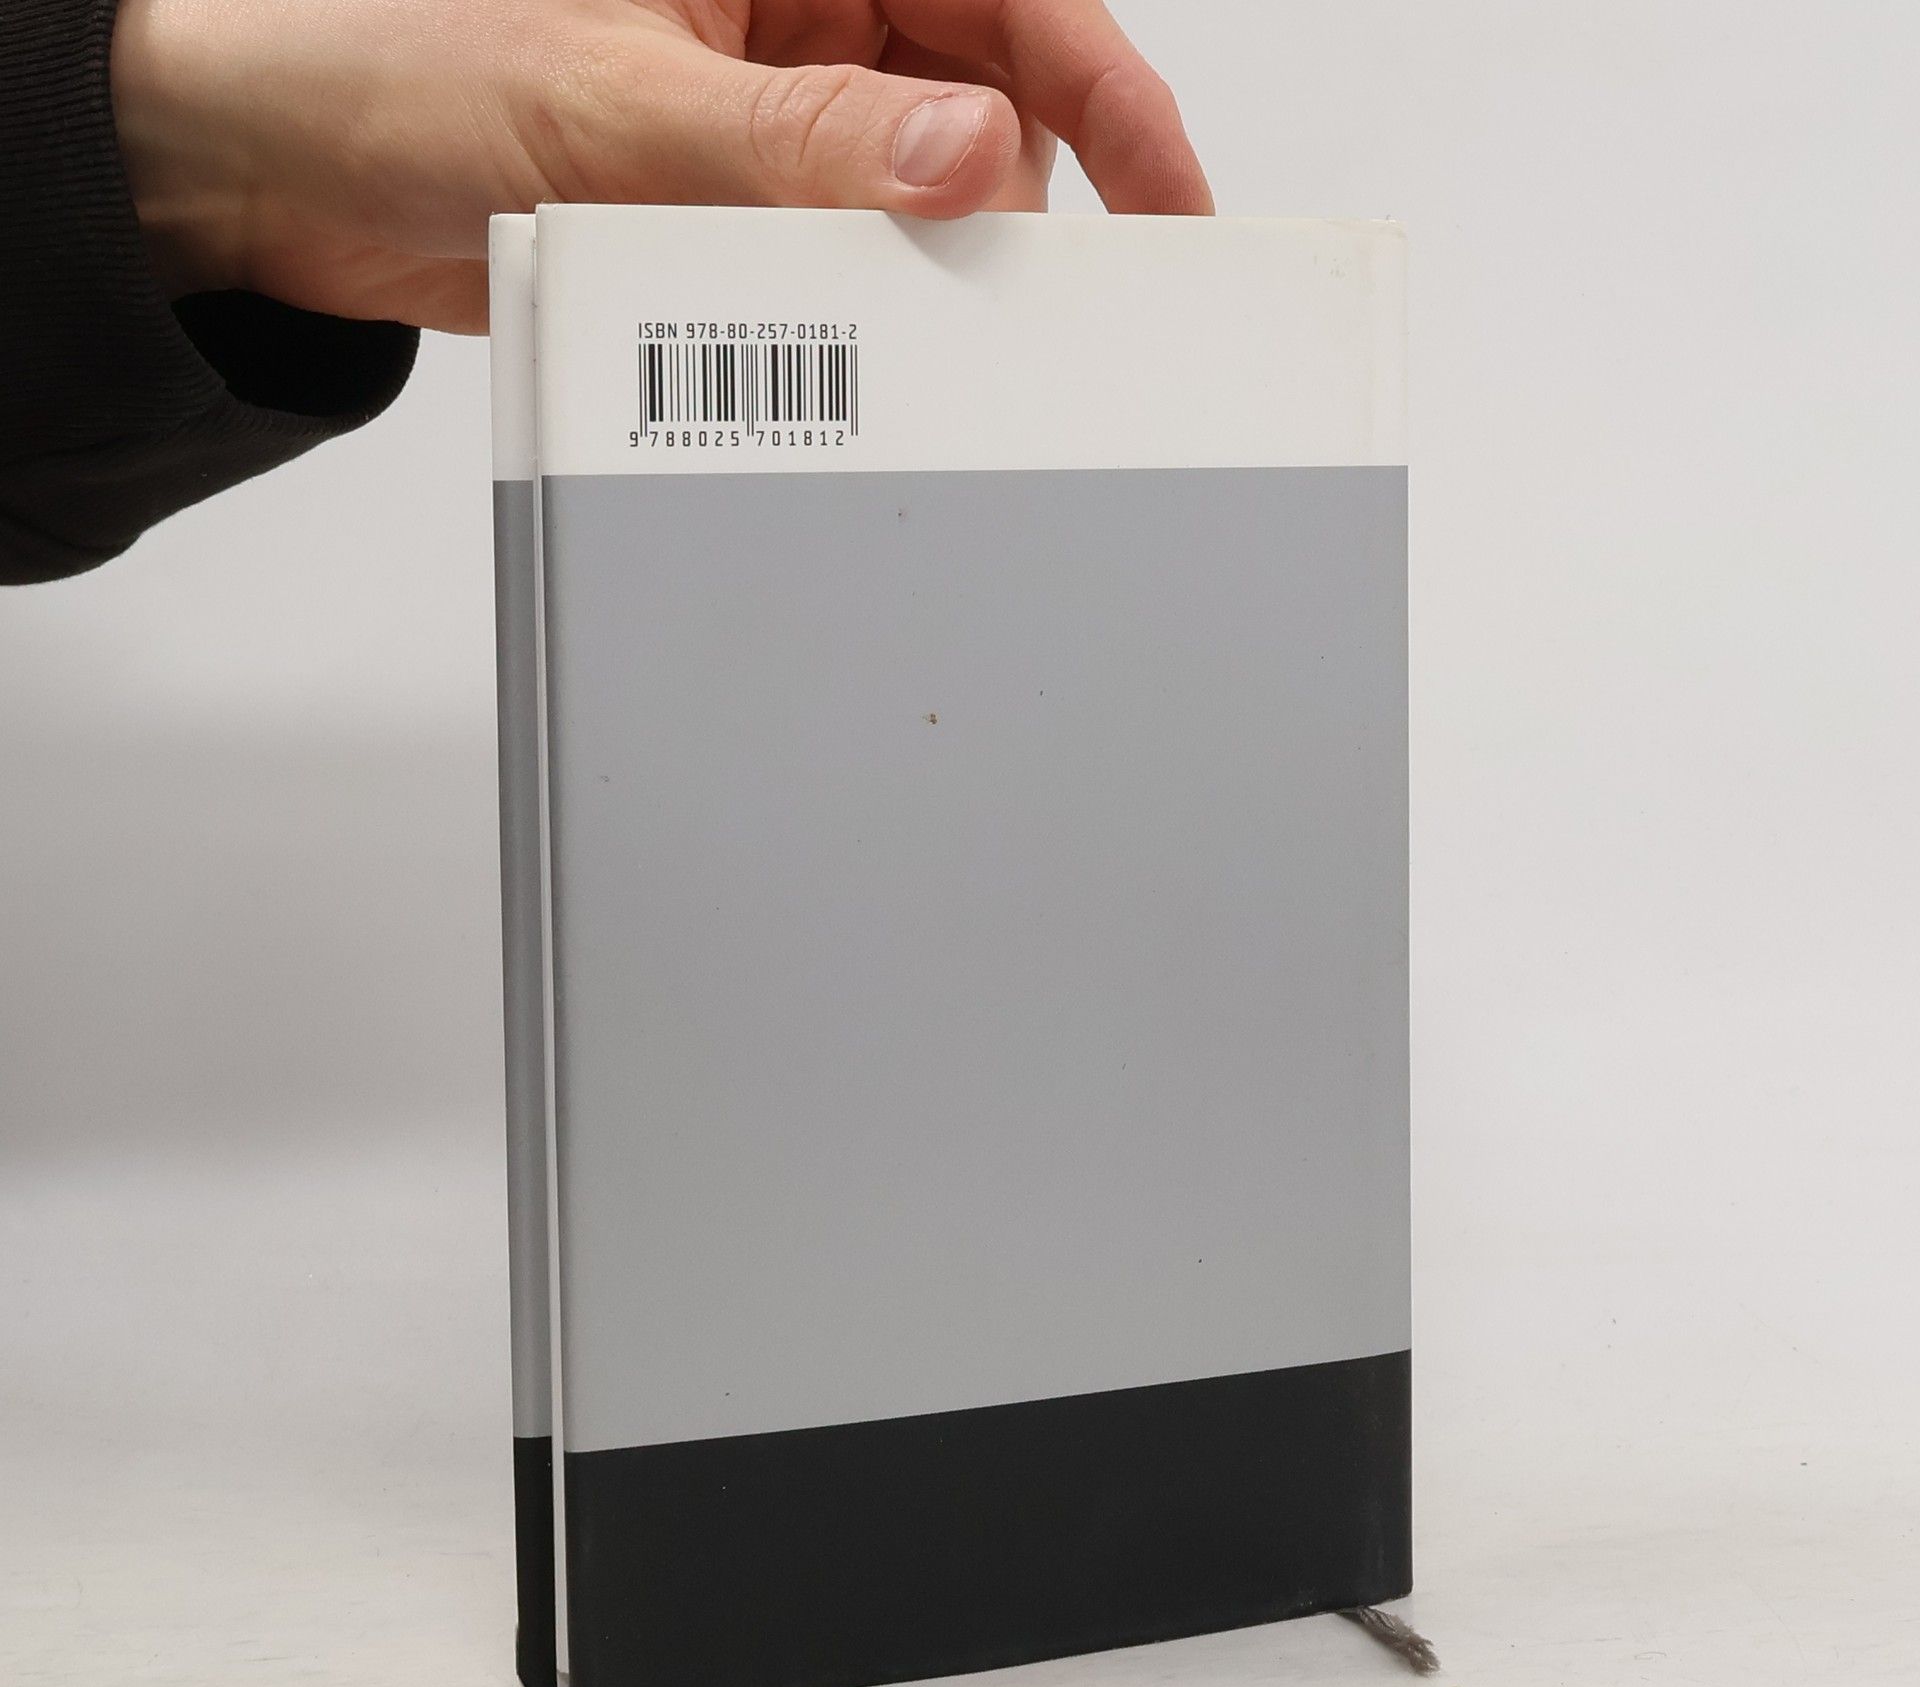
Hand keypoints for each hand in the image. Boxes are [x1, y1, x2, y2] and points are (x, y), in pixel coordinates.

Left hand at [110, 0, 1211, 335]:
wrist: (271, 169)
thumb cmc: (385, 58)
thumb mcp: (615, 98)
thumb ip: (802, 138)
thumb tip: (970, 153)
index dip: (1109, 92)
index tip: (1168, 201)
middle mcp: (789, 10)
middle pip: (984, 93)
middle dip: (1025, 199)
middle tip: (1049, 306)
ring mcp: (764, 109)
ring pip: (916, 190)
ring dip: (930, 268)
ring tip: (916, 333)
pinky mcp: (728, 200)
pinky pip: (837, 256)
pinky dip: (855, 310)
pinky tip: (842, 347)